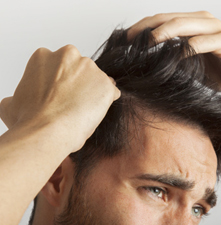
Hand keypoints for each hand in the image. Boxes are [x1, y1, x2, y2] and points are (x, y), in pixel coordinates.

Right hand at [0, 45, 119, 151]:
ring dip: (92, 93)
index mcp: (44, 56)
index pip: (60, 66)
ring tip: (82, 111)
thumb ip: (17, 96)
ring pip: (95, 80)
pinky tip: (95, 113)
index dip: (60, 83)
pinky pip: (110, 92)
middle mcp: (69, 55)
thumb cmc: (30, 119)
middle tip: (71, 103)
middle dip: (77, 84)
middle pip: (79, 70)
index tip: (59, 95)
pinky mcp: (106, 84)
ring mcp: (90, 68)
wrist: (47, 130)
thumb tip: (14, 101)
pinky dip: (106, 101)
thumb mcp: (12, 104)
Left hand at [128, 11, 220, 99]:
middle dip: (146, 27)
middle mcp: (203, 22)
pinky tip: (176, 56)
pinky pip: (205, 42)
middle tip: (129, 39)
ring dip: (164, 32)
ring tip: (147, 42)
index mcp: (192, 25)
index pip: (162, 20)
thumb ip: (172, 57)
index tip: (125, 40)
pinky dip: (189, 48)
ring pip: (185, 24)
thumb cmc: (217, 72)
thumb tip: (147, 61)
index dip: (142, 27)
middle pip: (169, 18)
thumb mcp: (189, 64)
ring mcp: (216, 30)